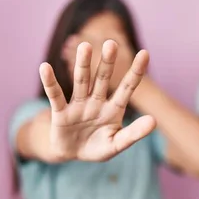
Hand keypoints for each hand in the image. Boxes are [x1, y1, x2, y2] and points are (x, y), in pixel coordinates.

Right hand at [40, 40, 155, 161]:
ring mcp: (78, 105)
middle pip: (103, 79)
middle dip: (107, 63)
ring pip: (81, 82)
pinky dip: (50, 82)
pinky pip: (55, 95)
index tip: (145, 53)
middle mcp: (96, 101)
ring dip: (83, 65)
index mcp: (114, 108)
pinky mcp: (60, 113)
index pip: (127, 88)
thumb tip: (154, 121)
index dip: (135, 72)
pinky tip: (45, 67)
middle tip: (111, 44)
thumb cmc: (98, 146)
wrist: (73, 155)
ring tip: (85, 46)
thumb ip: (134, 133)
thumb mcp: (117, 143)